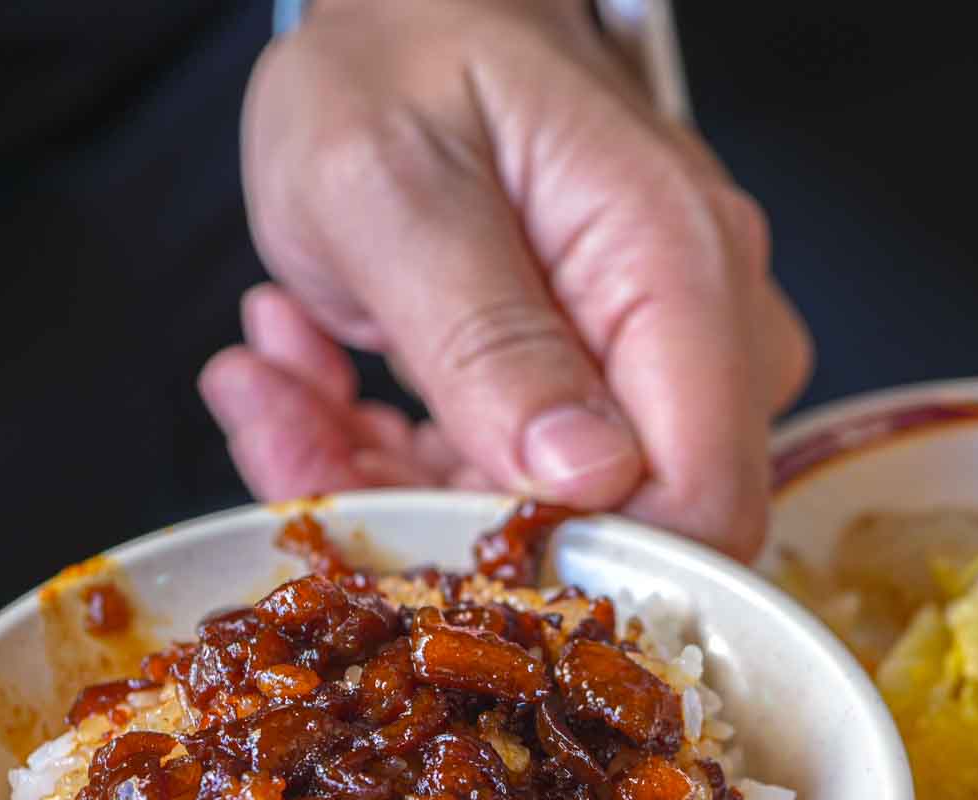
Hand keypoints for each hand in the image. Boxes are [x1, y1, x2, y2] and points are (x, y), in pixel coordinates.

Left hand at [205, 0, 812, 558]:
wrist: (410, 3)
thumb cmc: (403, 54)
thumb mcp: (394, 186)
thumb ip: (487, 338)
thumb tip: (583, 480)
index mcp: (675, 269)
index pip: (703, 497)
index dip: (579, 565)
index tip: (434, 549)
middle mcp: (695, 326)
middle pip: (618, 524)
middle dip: (438, 521)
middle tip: (292, 435)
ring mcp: (650, 362)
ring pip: (545, 517)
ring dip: (388, 481)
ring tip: (275, 383)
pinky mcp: (594, 387)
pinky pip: (506, 482)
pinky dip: (393, 456)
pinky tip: (308, 376)